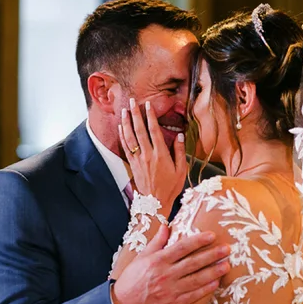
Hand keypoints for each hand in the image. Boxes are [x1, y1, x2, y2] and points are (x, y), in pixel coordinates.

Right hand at [111, 224, 230, 303]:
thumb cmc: (132, 280)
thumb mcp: (141, 257)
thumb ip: (156, 242)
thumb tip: (166, 226)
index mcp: (158, 261)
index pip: (182, 248)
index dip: (198, 241)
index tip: (211, 235)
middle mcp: (166, 274)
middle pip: (193, 263)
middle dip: (212, 255)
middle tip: (227, 249)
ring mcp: (171, 290)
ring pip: (197, 279)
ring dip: (214, 272)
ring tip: (227, 265)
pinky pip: (193, 295)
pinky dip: (205, 289)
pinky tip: (216, 283)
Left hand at [118, 98, 186, 213]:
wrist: (155, 203)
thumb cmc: (171, 187)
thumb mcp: (181, 170)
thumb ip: (179, 151)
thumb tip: (179, 135)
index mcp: (160, 155)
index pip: (154, 131)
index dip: (150, 116)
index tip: (148, 105)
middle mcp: (147, 155)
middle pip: (139, 130)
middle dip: (135, 114)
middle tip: (132, 101)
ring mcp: (138, 159)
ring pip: (130, 137)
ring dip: (126, 122)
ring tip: (124, 110)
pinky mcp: (133, 164)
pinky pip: (126, 147)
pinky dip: (122, 135)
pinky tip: (121, 127)